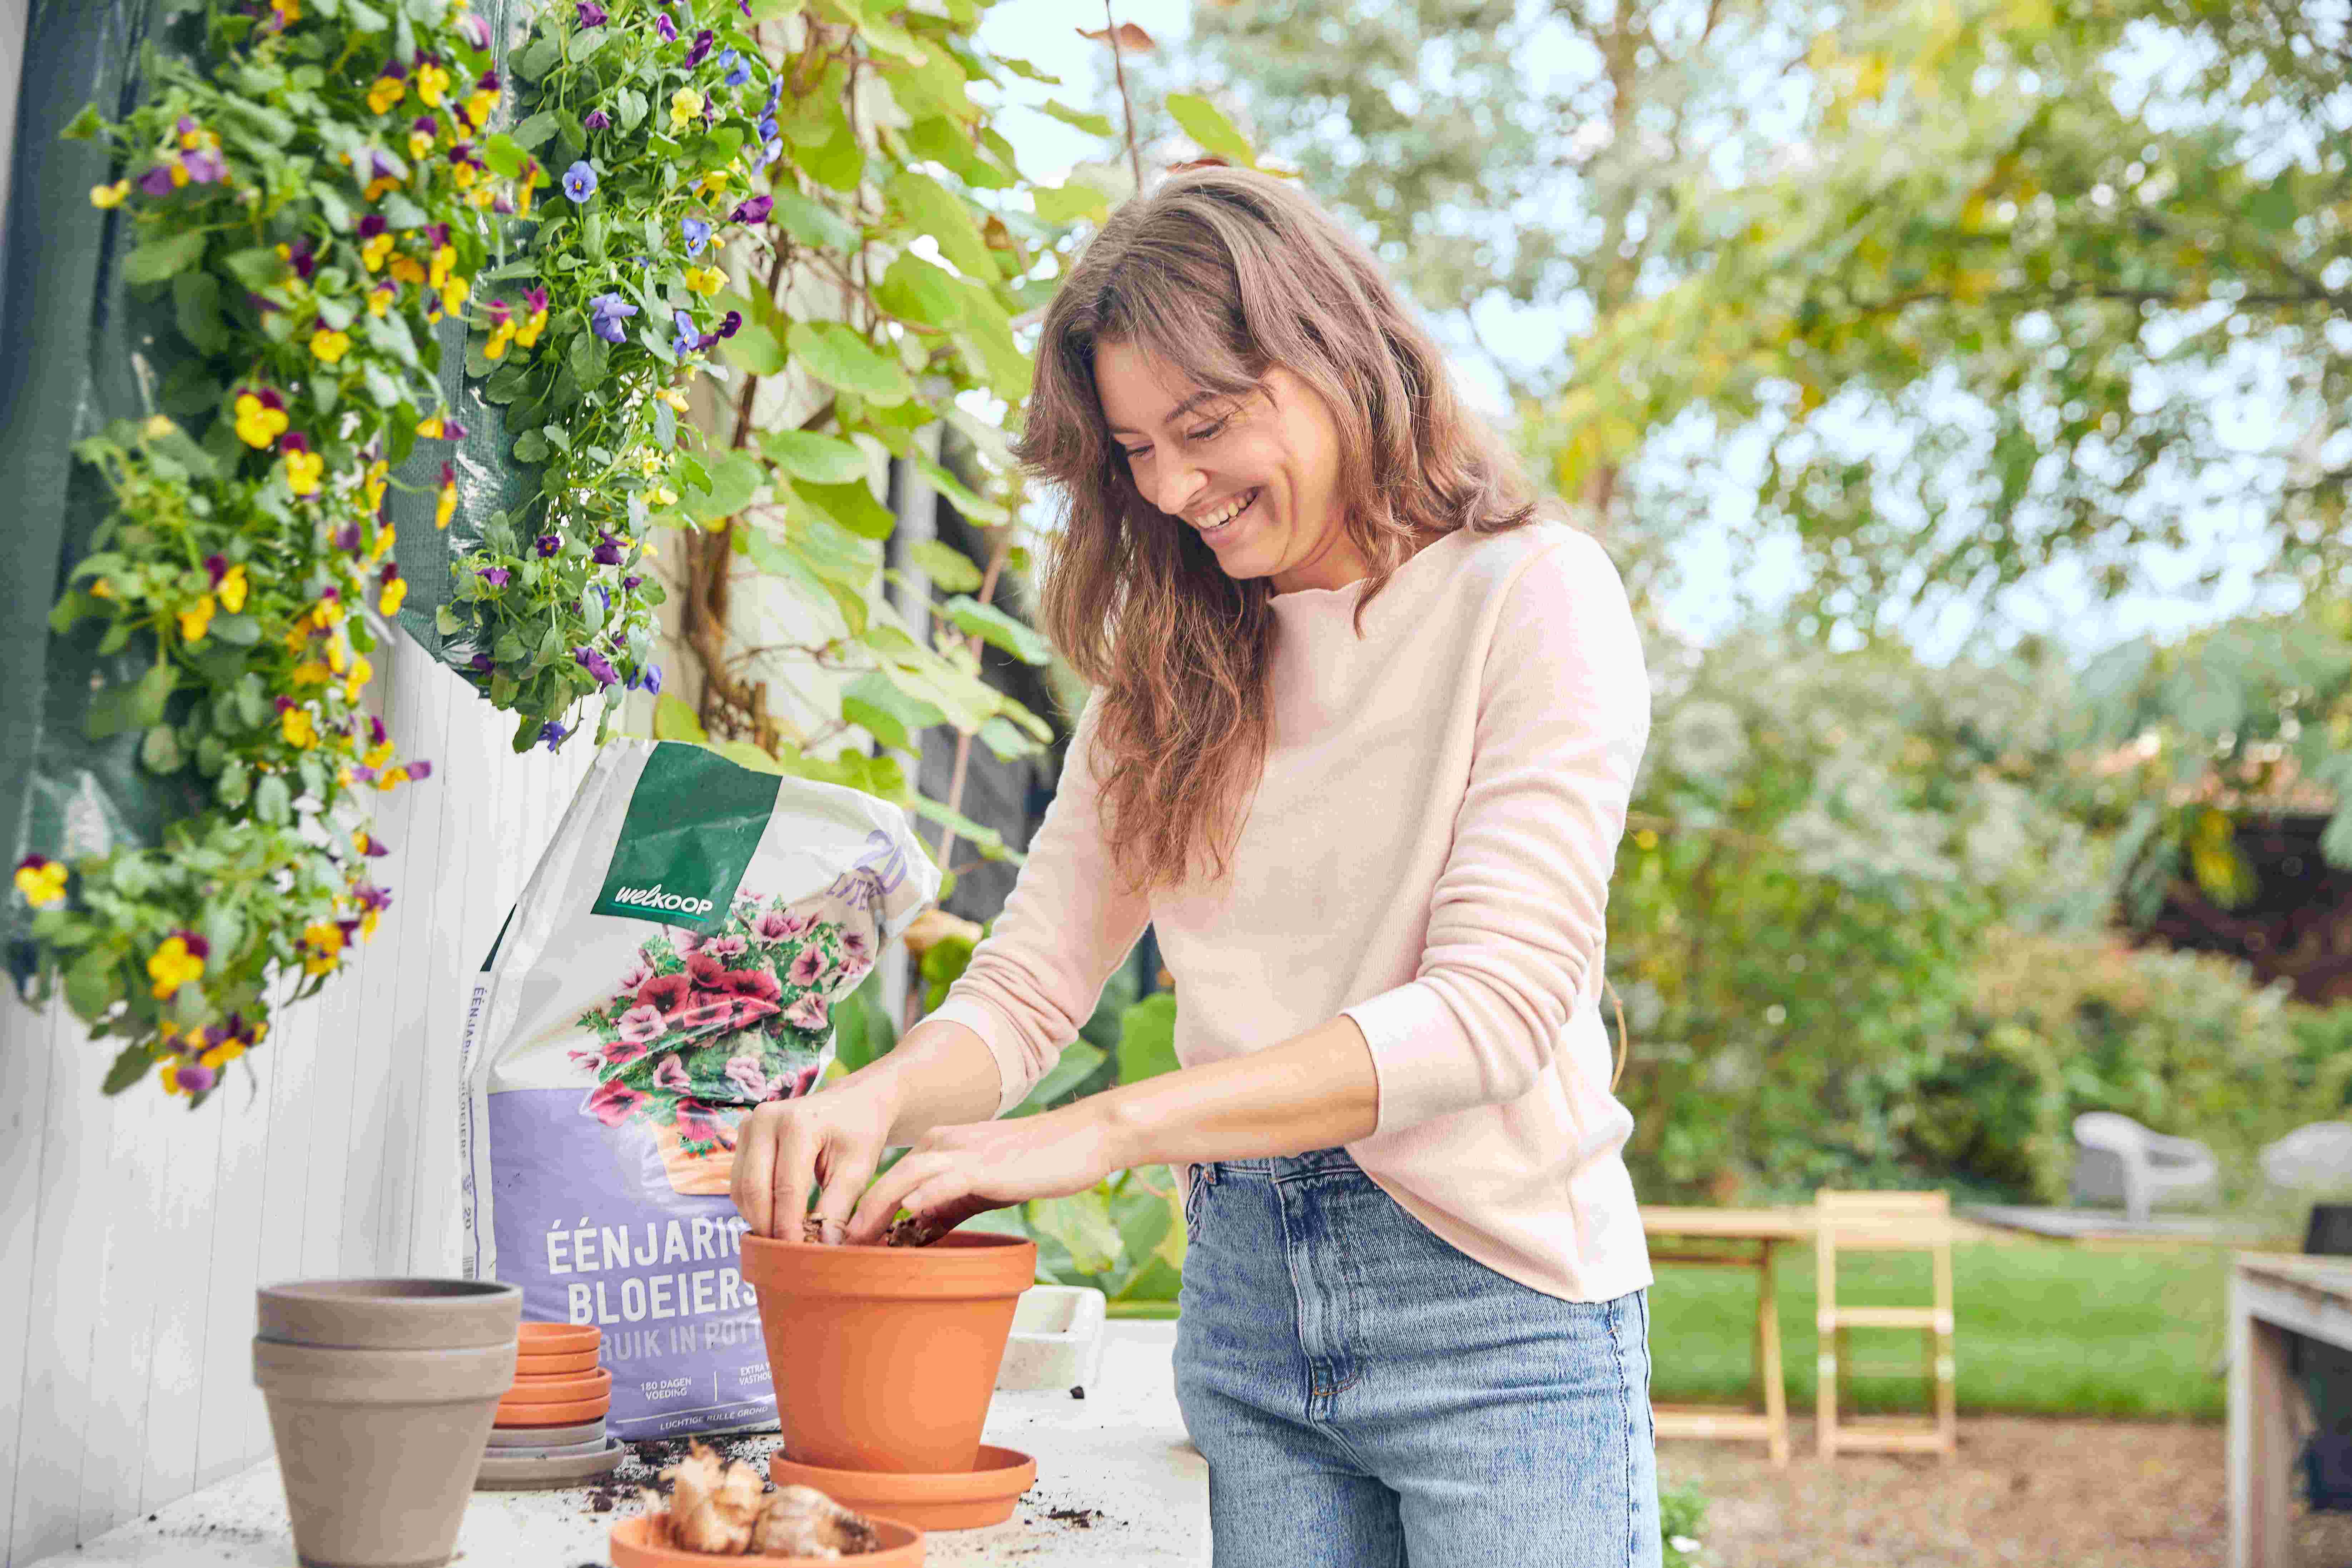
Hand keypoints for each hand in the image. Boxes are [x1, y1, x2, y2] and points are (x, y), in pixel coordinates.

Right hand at [730, 1072, 900, 1241]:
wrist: (854, 1101)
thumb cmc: (860, 1134)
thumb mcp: (857, 1171)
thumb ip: (837, 1211)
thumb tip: (822, 1250)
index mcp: (799, 1123)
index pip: (786, 1188)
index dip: (789, 1227)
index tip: (797, 1257)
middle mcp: (766, 1118)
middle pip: (755, 1189)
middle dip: (768, 1227)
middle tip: (785, 1255)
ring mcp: (750, 1123)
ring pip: (741, 1188)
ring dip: (758, 1218)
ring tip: (782, 1237)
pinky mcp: (744, 1132)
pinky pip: (739, 1181)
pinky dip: (753, 1205)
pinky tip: (774, 1216)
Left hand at [843, 1105, 1120, 1244]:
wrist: (1081, 1138)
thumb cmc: (1036, 1164)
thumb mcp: (984, 1188)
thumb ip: (949, 1207)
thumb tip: (916, 1233)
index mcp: (939, 1145)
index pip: (890, 1177)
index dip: (864, 1209)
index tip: (846, 1242)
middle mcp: (943, 1142)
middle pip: (887, 1177)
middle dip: (859, 1213)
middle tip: (836, 1248)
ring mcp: (964, 1151)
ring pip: (906, 1177)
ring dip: (876, 1209)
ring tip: (855, 1240)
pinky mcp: (987, 1165)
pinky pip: (947, 1179)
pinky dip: (924, 1197)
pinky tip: (907, 1214)